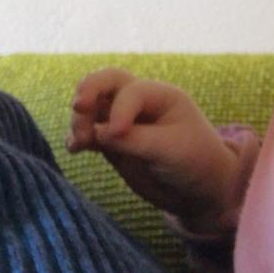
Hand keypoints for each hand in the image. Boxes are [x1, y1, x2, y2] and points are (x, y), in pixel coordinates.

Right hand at [67, 68, 241, 233]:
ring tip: (79, 142)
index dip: (120, 110)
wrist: (200, 191)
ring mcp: (123, 121)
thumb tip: (96, 132)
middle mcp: (140, 103)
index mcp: (161, 95)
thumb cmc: (196, 163)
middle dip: (89, 90)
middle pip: (106, 81)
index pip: (131, 92)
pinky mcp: (113, 142)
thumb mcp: (170, 150)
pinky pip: (89, 133)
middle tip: (78, 107)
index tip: (117, 134)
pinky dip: (78, 138)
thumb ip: (133, 139)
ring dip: (80, 119)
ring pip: (92, 107)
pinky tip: (74, 149)